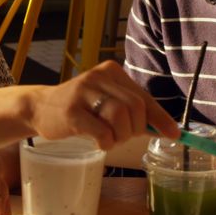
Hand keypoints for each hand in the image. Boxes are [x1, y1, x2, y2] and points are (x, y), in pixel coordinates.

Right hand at [26, 60, 180, 148]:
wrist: (41, 108)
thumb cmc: (82, 109)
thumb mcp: (108, 104)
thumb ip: (134, 113)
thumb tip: (167, 130)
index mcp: (113, 72)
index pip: (144, 97)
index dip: (161, 118)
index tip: (174, 135)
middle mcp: (99, 77)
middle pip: (135, 107)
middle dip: (136, 129)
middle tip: (124, 137)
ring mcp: (84, 92)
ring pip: (120, 116)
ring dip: (120, 136)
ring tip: (110, 139)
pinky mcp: (71, 111)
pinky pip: (101, 130)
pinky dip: (106, 142)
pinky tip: (99, 142)